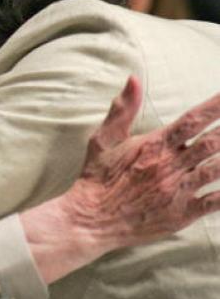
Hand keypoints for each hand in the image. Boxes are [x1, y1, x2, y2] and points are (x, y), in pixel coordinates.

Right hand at [22, 76, 219, 283]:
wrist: (91, 219)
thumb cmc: (97, 178)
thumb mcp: (103, 140)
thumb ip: (122, 110)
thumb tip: (134, 79)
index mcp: (154, 145)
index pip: (192, 120)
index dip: (215, 107)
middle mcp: (170, 166)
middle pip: (214, 143)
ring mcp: (178, 191)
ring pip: (218, 169)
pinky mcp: (182, 214)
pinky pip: (216, 202)